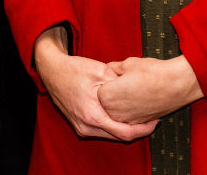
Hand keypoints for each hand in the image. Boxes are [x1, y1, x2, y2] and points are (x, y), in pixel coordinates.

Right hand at [33, 27, 156, 140]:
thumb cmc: (74, 69)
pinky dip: (114, 125)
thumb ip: (119, 83)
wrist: (52, 71)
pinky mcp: (80, 126)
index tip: (155, 121)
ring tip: (138, 115)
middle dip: (137, 129)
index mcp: (92, 115)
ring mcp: (82, 128)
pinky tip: (122, 114)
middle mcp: (86, 126)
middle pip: (119, 137)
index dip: (143, 129)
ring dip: (125, 127)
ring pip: (111, 135)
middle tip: (150, 117)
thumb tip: (137, 91)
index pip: (124, 132)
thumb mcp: (100, 70)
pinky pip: (102, 130)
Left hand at [99, 56, 202, 124]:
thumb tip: (107, 70)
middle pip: (105, 103)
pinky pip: (128, 118)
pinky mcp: (139, 124)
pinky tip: (137, 101)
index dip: (107, 81)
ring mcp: (127, 120)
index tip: (114, 76)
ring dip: (119, 104)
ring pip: (115, 112)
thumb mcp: (127, 64)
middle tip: (124, 83)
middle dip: (111, 93)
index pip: (98, 89)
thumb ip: (112, 68)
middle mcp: (114, 112)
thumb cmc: (151, 71)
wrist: (176, 84)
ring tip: (131, 92)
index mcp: (106, 96)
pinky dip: (130, 111)